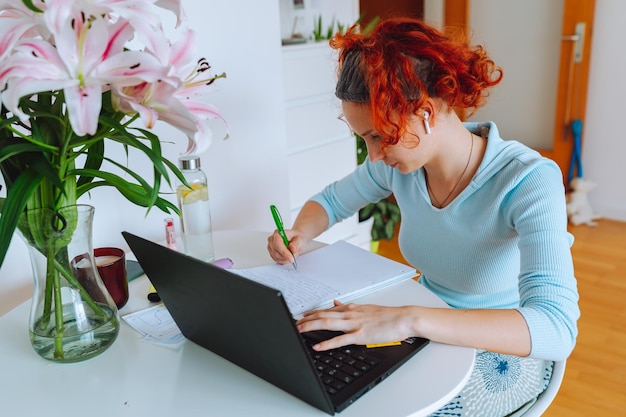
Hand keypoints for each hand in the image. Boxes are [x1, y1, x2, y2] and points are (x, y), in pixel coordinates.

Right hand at [266, 229, 306, 264]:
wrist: (295, 241)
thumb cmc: (296, 238)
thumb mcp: (300, 239)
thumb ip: (296, 244)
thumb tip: (292, 248)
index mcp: (277, 233)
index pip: (277, 243)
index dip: (284, 252)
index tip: (291, 258)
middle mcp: (272, 240)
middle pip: (276, 252)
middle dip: (286, 257)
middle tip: (294, 257)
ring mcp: (270, 247)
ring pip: (276, 258)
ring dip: (286, 259)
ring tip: (292, 254)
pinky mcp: (271, 253)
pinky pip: (277, 260)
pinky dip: (284, 260)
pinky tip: (288, 256)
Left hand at [296, 300, 414, 350]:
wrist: (403, 318)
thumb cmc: (387, 316)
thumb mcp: (365, 308)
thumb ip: (348, 307)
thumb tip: (335, 302)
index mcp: (351, 308)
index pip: (326, 310)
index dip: (311, 314)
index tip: (300, 317)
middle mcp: (350, 314)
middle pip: (322, 315)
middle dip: (305, 320)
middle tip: (293, 324)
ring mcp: (355, 324)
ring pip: (327, 323)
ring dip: (311, 327)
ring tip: (298, 331)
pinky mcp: (361, 334)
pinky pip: (340, 339)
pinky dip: (327, 343)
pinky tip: (318, 346)